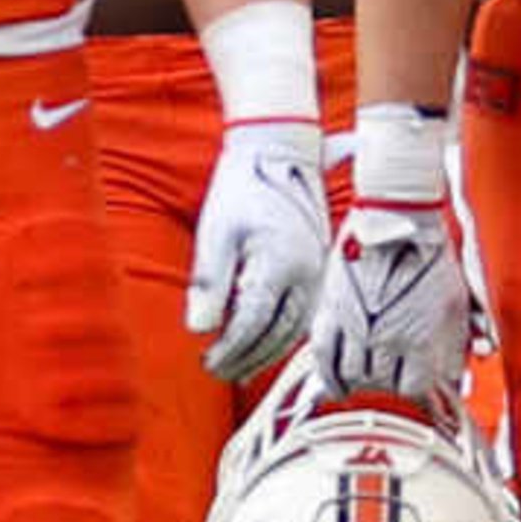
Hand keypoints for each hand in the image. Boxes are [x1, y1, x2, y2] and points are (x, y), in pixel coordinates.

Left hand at [187, 120, 330, 382]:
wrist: (279, 152)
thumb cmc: (242, 188)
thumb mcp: (215, 232)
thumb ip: (208, 282)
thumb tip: (199, 329)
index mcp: (280, 263)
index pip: (253, 323)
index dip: (229, 349)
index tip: (207, 360)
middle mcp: (308, 272)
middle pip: (279, 333)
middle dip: (247, 358)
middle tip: (219, 369)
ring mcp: (320, 270)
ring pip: (297, 328)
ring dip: (267, 351)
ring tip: (239, 366)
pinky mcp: (321, 266)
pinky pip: (306, 312)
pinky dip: (285, 334)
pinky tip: (265, 341)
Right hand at [309, 199, 472, 405]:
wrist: (396, 214)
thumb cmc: (430, 254)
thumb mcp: (457, 299)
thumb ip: (458, 342)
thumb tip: (457, 375)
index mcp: (419, 337)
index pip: (414, 389)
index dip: (418, 389)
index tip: (418, 387)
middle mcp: (384, 338)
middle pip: (382, 385)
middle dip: (391, 382)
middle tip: (395, 375)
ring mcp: (354, 327)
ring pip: (352, 375)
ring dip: (363, 379)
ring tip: (371, 373)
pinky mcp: (330, 313)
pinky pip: (323, 359)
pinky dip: (330, 376)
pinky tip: (338, 383)